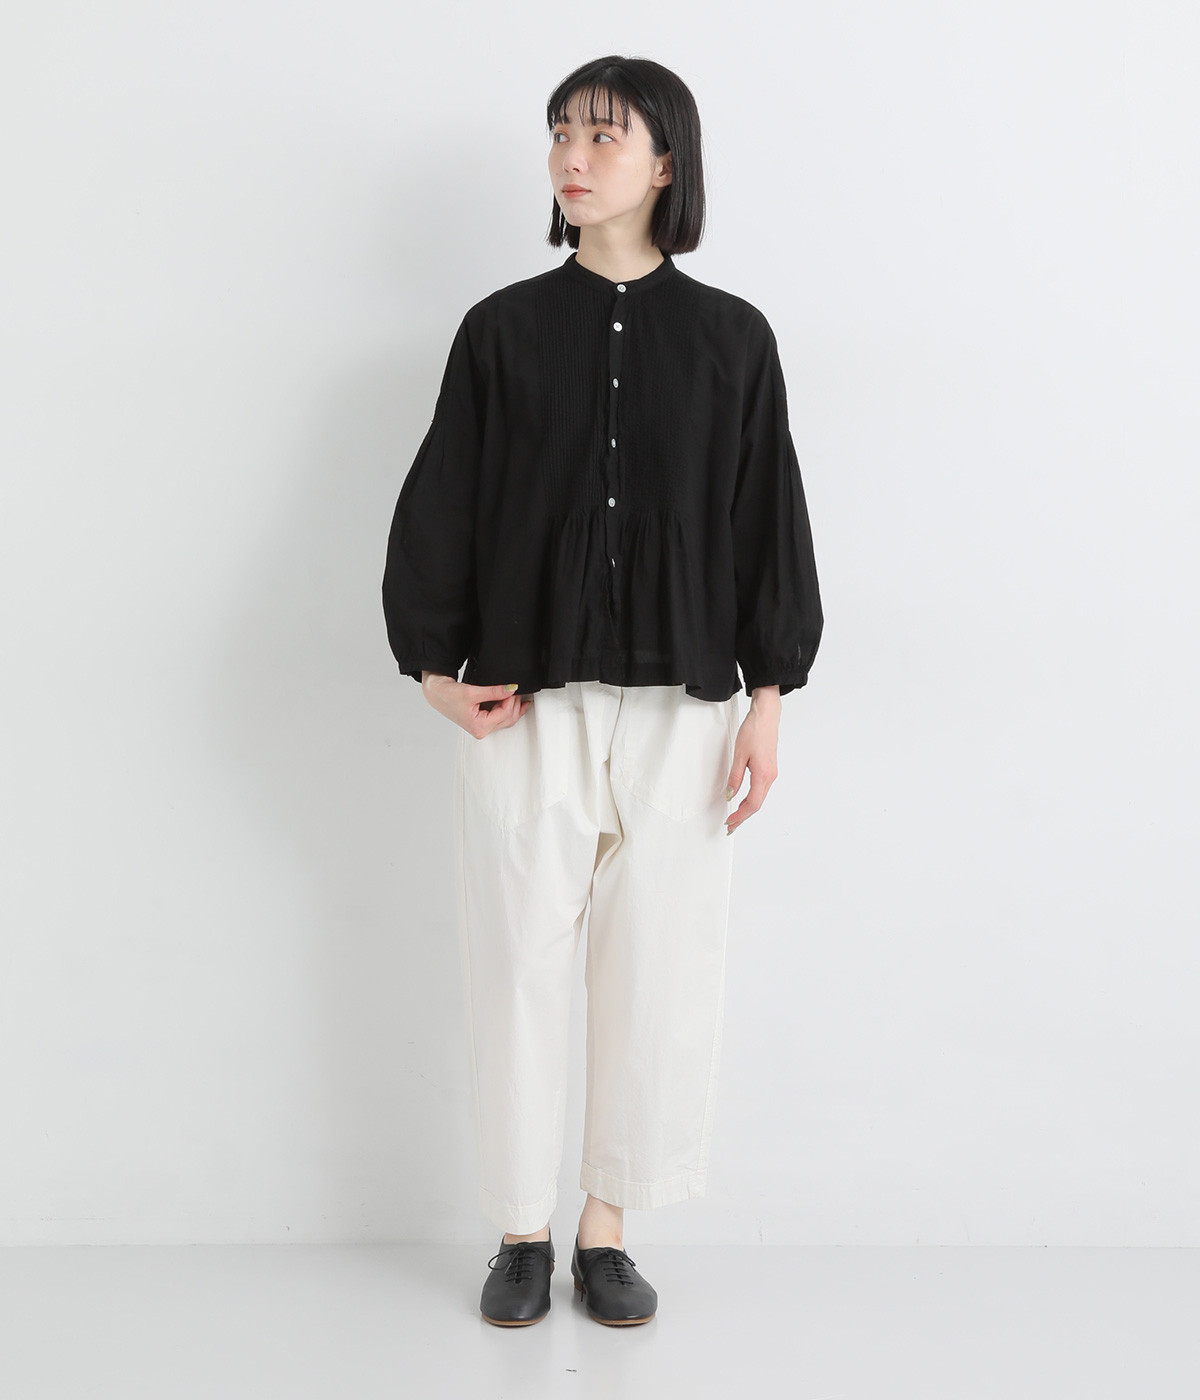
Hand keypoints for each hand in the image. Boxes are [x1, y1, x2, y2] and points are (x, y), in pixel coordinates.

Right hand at [421, 672, 531, 735]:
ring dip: (513, 707)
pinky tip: (513, 701)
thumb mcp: (472, 692)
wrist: (437, 694)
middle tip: (516, 690)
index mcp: (479, 726)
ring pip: (507, 720)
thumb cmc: (448, 695)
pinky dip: (508, 708)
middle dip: (515, 704)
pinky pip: (501, 718)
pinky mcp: (483, 722)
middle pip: (508, 719)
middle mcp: (481, 730)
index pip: (504, 714)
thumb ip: (494, 691)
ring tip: (516, 694)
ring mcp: (483, 727)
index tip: (513, 688)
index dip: (511, 700)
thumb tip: (511, 689)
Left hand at [724, 687, 780, 832]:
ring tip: (735, 817)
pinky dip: (752, 799)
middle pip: (757, 804)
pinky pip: (761, 790)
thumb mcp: (739, 755)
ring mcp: (772, 773)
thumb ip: (735, 777)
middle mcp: (770, 777)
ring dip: (747, 809)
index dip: (740, 816)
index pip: (752, 804)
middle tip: (730, 826)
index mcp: (763, 775)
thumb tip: (730, 794)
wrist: (766, 716)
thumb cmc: (754, 731)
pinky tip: (744, 802)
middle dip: (743, 817)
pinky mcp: (770, 769)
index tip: (729, 822)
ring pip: (760, 798)